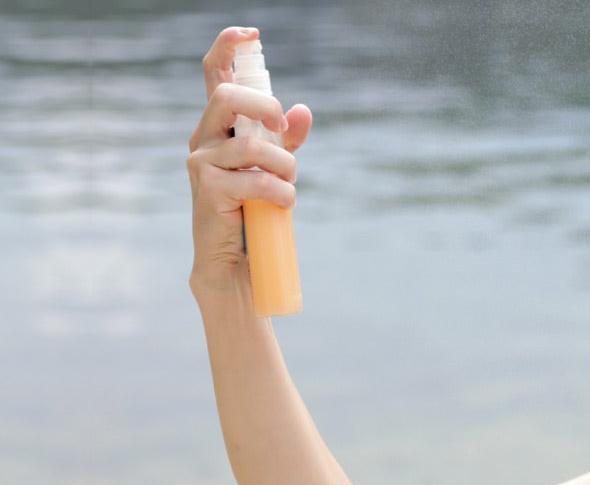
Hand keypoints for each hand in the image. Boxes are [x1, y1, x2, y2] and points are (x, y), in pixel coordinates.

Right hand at [186, 26, 312, 295]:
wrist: (237, 260)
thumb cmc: (255, 210)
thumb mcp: (277, 169)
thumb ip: (287, 139)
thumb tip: (304, 110)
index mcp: (219, 127)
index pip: (212, 75)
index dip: (226, 47)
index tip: (250, 33)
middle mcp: (204, 138)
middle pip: (225, 97)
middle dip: (264, 107)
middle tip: (284, 131)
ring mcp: (201, 162)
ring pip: (253, 146)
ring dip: (284, 167)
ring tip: (288, 186)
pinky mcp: (208, 188)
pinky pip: (256, 180)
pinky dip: (281, 192)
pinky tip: (282, 204)